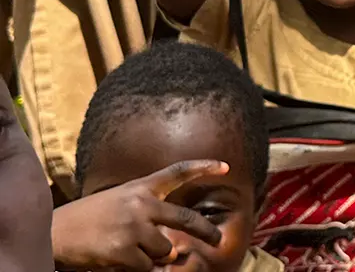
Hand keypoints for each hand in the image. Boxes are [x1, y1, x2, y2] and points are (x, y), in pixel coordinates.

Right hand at [52, 160, 226, 271]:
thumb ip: (148, 212)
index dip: (203, 167)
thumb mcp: (119, 200)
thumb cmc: (88, 217)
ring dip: (155, 256)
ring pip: (164, 250)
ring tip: (131, 250)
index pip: (177, 171)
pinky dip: (138, 268)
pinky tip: (120, 260)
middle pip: (185, 218)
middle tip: (217, 240)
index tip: (225, 167)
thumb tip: (176, 247)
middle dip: (206, 231)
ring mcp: (134, 227)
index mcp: (140, 187)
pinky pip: (146, 267)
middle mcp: (141, 204)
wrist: (54, 231)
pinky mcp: (124, 250)